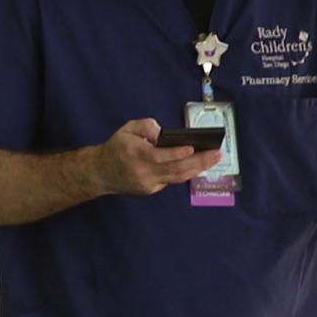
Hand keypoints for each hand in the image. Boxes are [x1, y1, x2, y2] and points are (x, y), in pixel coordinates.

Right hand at [88, 118, 218, 196]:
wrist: (100, 173)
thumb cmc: (117, 147)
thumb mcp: (127, 129)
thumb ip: (146, 126)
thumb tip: (162, 134)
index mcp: (135, 154)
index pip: (159, 156)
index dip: (176, 153)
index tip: (191, 147)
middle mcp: (142, 172)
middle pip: (174, 169)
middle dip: (198, 161)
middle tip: (216, 154)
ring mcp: (147, 184)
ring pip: (176, 178)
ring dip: (198, 169)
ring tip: (214, 159)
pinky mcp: (150, 190)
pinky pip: (171, 180)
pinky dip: (186, 173)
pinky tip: (198, 165)